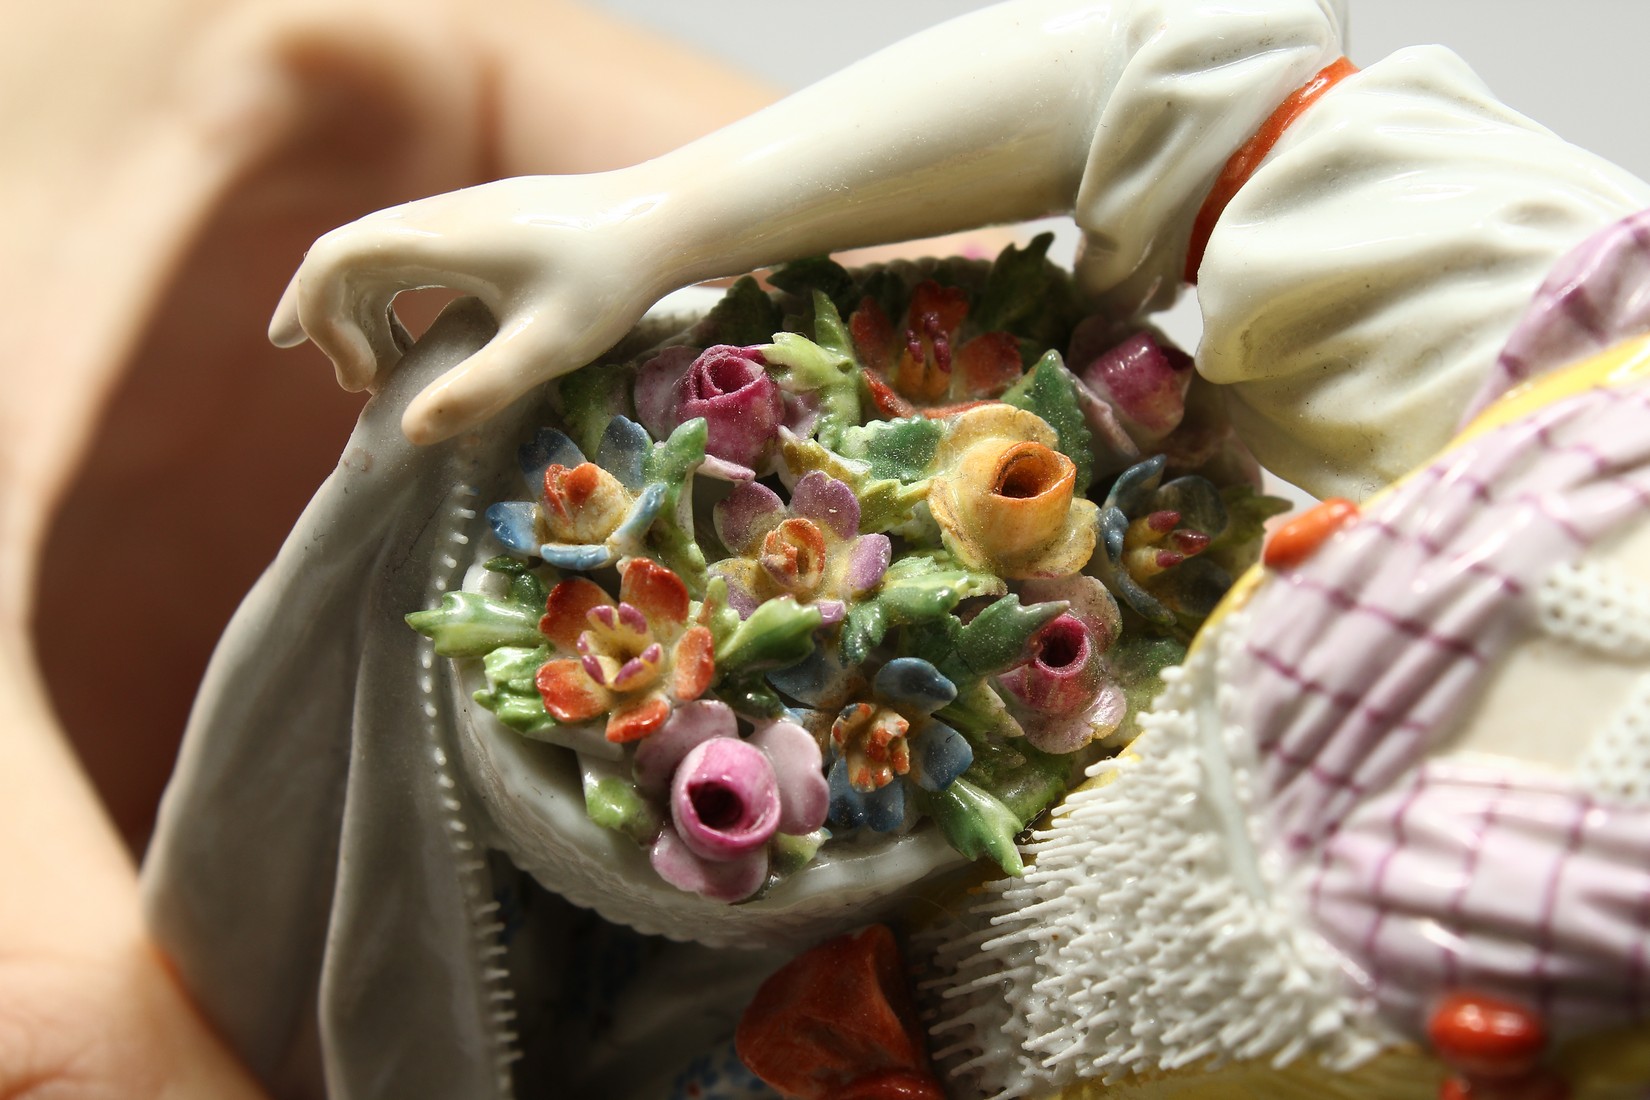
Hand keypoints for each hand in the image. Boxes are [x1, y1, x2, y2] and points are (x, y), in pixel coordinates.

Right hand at [271, 171, 673, 442]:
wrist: (663, 218)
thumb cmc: (610, 282)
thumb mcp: (549, 346)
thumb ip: (480, 388)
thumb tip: (407, 431)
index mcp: (441, 238)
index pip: (335, 259)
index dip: (315, 314)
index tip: (354, 379)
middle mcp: (439, 216)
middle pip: (342, 255)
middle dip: (325, 318)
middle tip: (354, 387)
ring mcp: (460, 214)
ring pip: (375, 254)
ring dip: (362, 311)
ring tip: (380, 377)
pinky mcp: (482, 221)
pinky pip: (409, 253)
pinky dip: (392, 297)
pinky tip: (413, 340)